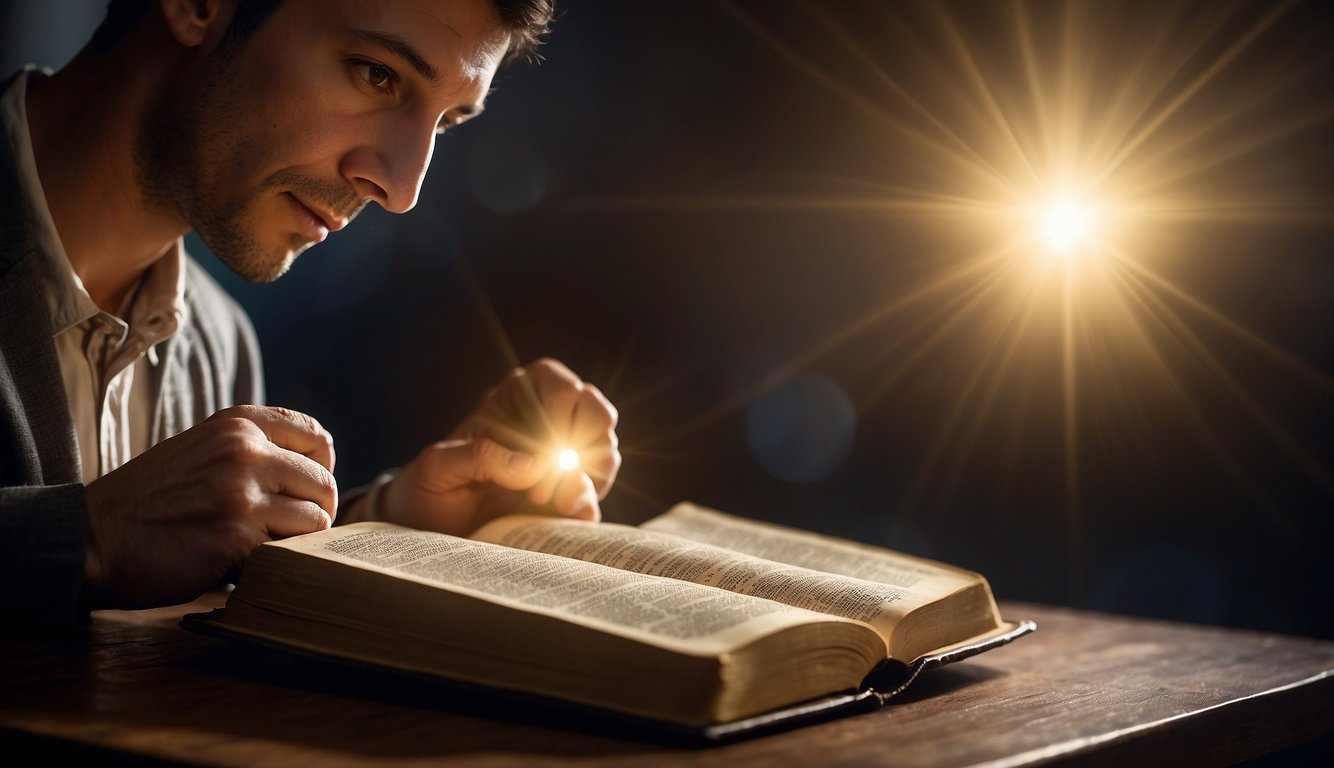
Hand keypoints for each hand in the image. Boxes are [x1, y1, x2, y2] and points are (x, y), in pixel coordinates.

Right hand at [83, 405, 337, 609]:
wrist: (93, 539)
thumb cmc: (152, 500)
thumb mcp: (203, 449)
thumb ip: (254, 449)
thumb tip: (320, 470)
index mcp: (238, 424)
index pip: (316, 436)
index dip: (320, 467)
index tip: (303, 489)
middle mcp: (244, 450)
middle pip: (324, 484)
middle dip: (312, 513)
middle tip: (281, 531)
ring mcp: (241, 494)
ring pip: (315, 522)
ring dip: (293, 542)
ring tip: (257, 547)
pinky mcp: (236, 538)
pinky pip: (287, 554)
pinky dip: (272, 565)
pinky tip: (240, 565)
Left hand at [378, 358, 620, 535]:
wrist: (427, 530)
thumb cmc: (428, 487)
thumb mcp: (437, 465)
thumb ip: (479, 456)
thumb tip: (533, 465)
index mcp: (515, 401)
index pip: (557, 383)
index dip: (562, 405)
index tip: (547, 440)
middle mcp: (546, 426)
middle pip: (595, 411)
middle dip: (584, 439)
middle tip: (554, 470)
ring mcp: (560, 464)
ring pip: (605, 452)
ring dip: (586, 473)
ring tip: (546, 498)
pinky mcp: (564, 501)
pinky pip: (593, 496)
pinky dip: (585, 502)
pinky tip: (557, 511)